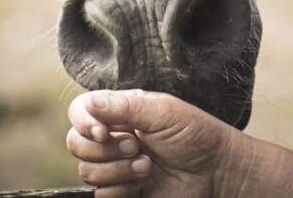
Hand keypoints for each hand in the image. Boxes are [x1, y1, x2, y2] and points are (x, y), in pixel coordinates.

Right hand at [66, 89, 246, 196]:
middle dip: (103, 149)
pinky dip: (122, 189)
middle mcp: (114, 137)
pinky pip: (102, 194)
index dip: (83, 121)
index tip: (102, 131)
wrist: (217, 171)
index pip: (80, 111)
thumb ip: (124, 106)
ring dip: (117, 170)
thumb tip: (89, 104)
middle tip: (136, 146)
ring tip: (147, 165)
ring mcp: (117, 165)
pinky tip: (146, 181)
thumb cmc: (195, 134)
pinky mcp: (124, 191)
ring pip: (87, 171)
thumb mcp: (162, 112)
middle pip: (76, 143)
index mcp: (121, 112)